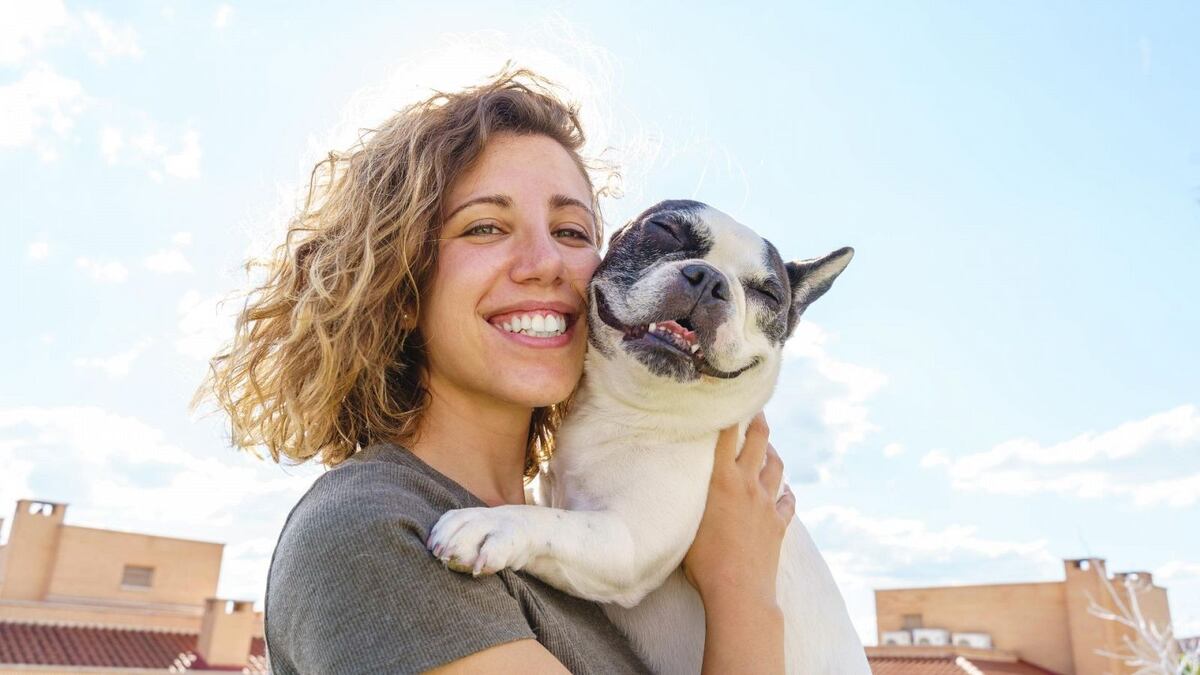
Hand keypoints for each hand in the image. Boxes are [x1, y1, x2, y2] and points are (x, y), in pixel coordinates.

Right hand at [683, 412, 794, 605]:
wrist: (738, 590)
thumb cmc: (702, 561)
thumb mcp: (686, 521)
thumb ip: (688, 497)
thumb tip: (678, 483)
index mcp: (722, 479)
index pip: (727, 433)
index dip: (731, 411)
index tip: (731, 395)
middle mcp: (747, 484)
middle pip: (760, 441)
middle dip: (760, 421)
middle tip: (758, 409)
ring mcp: (767, 503)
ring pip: (777, 467)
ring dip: (773, 454)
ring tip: (769, 448)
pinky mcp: (779, 524)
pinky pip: (788, 502)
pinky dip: (787, 493)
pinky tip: (786, 491)